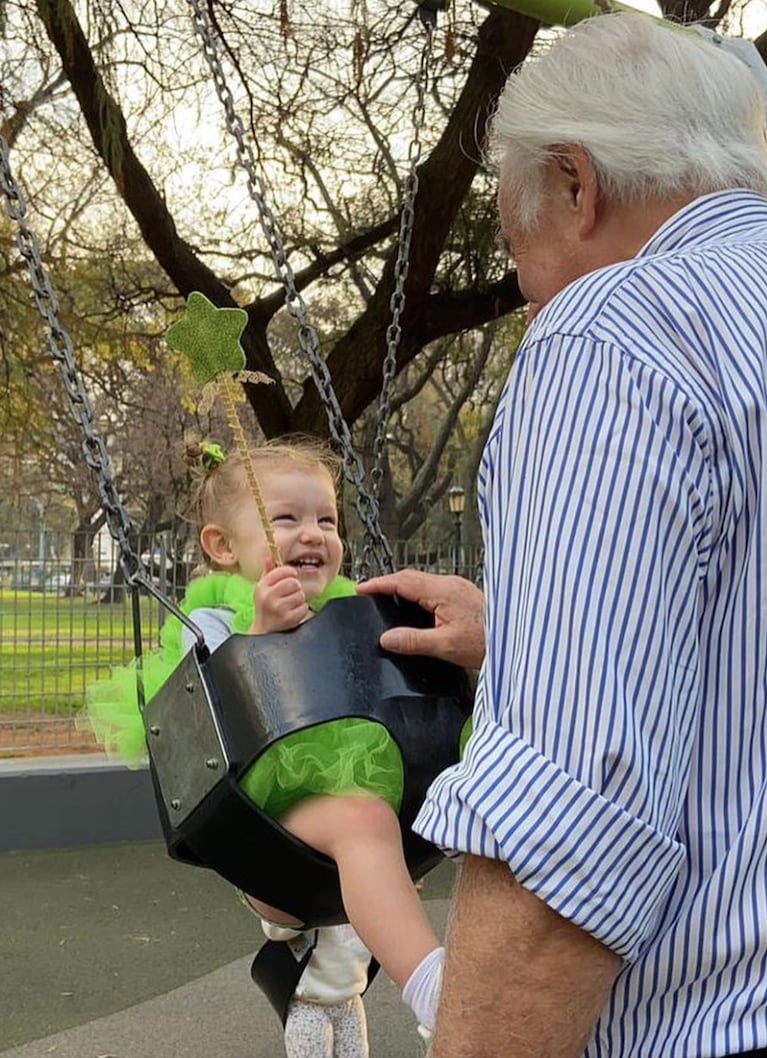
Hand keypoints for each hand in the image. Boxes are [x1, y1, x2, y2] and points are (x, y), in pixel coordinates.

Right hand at [252, 560, 308, 632]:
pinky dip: (301, 609)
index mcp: (262, 587)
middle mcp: (268, 597)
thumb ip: (268, 572)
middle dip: (295, 587)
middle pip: (294, 582)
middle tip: (290, 593)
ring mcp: (278, 609)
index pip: (282, 571)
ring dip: (298, 599)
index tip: (291, 576)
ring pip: (300, 595)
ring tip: (290, 604)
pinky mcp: (288, 619)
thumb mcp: (263, 588)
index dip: (290, 572)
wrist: (264, 630)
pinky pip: (304, 607)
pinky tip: (293, 612)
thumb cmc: (266, 606)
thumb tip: (270, 556)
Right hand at [357, 569, 484, 668]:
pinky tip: (416, 608)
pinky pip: (435, 588)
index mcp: (442, 591)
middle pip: (412, 577)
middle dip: (389, 583)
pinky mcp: (465, 595)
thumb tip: (386, 638)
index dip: (380, 583)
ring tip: (388, 600)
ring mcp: (459, 587)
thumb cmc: (485, 643)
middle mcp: (450, 583)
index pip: (403, 580)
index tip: (362, 588)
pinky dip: (419, 593)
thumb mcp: (445, 646)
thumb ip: (413, 641)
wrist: (516, 641)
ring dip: (404, 587)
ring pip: (424, 581)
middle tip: (370, 594)